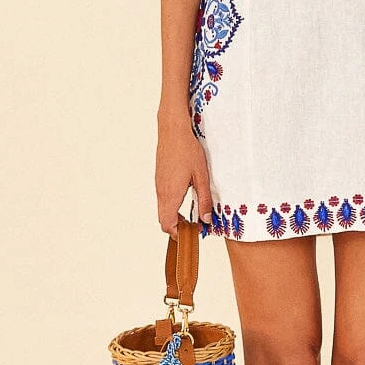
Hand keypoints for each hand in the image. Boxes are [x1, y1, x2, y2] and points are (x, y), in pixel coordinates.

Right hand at [156, 111, 214, 238]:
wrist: (173, 130)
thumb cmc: (188, 151)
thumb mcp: (202, 177)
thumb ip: (204, 200)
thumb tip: (206, 220)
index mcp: (171, 195)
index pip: (168, 225)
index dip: (179, 234)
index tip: (193, 233)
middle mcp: (161, 192)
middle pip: (163, 220)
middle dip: (177, 228)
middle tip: (194, 228)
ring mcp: (159, 185)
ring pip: (162, 210)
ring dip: (174, 217)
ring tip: (191, 216)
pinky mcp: (160, 179)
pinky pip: (163, 199)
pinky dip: (171, 207)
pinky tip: (185, 200)